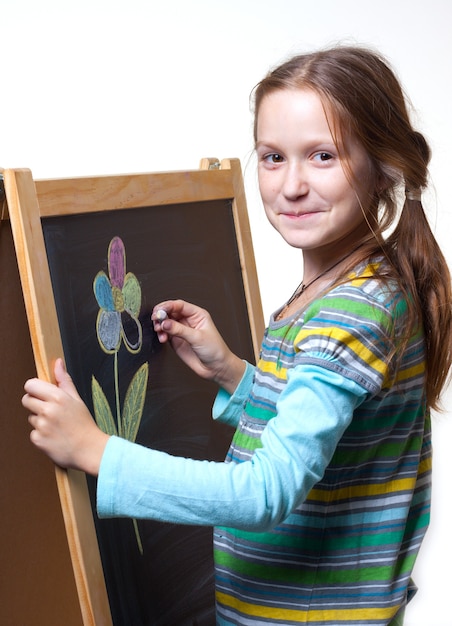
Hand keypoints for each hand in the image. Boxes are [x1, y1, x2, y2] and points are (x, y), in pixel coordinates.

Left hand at [23, 359, 108, 474]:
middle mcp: (48, 410)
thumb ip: (64, 380)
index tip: (40, 393)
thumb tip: (58, 363)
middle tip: (49, 410)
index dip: (34, 388)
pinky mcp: (38, 440)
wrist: (89, 450)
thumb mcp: (77, 399)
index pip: (30, 385)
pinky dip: (41, 435)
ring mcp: (42, 426)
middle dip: (35, 403)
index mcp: (58, 397)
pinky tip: (54, 436)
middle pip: (26, 400)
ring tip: (56, 426)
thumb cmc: (84, 425)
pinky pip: (33, 433)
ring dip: (39, 420)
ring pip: (30, 417)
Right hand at [152, 299, 244, 393]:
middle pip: (171, 312)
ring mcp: (182, 330)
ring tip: (159, 330)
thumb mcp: (197, 338)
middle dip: (161, 315)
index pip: (179, 305)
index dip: (168, 306)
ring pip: (166, 322)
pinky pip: (165, 333)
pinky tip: (162, 338)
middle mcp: (189, 321)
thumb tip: (165, 322)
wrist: (216, 367)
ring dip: (160, 325)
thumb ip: (180, 330)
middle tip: (155, 319)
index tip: (159, 310)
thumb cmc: (215, 350)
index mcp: (197, 315)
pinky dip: (161, 334)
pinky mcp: (177, 340)